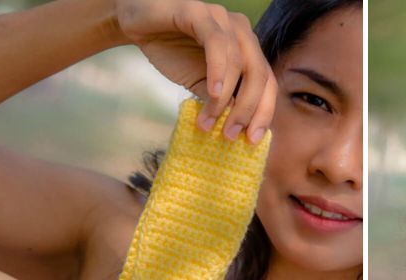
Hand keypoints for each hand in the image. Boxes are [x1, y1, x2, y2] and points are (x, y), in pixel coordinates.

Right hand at [114, 0, 275, 141]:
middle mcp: (242, 32)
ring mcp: (223, 19)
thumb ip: (220, 100)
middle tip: (232, 135)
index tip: (253, 140)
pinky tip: (212, 93)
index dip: (264, 112)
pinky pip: (216, 43)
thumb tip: (237, 128)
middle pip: (260, 75)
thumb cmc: (172, 51)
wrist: (137, 25)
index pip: (268, 82)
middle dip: (249, 109)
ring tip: (211, 121)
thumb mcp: (201, 83)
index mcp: (248, 49)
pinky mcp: (200, 11)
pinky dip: (217, 71)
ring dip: (226, 98)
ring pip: (239, 63)